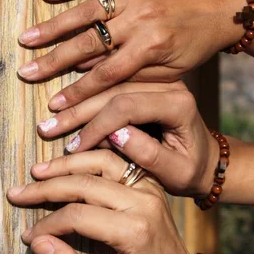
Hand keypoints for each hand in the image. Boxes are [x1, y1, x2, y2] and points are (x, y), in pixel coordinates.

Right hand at [7, 150, 195, 253]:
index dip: (48, 225)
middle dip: (47, 187)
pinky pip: (116, 161)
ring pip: (101, 161)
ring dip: (66, 164)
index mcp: (135, 231)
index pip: (78, 216)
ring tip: (37, 171)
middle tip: (18, 193)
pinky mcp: (148, 183)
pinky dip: (89, 156)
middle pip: (86, 184)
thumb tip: (37, 244)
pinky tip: (67, 160)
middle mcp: (144, 203)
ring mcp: (148, 188)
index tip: (29, 236)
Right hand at [17, 0, 244, 109]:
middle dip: (54, 61)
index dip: (77, 92)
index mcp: (151, 46)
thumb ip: (133, 75)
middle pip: (88, 44)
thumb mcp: (172, 71)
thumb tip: (92, 79)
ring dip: (53, 27)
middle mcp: (140, 18)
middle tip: (26, 73)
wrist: (222, 6)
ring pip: (85, 12)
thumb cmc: (196, 44)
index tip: (54, 105)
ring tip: (26, 39)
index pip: (105, 75)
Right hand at [35, 80, 218, 196]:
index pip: (127, 106)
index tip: (74, 147)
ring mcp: (155, 81)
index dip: (96, 126)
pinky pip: (109, 86)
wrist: (206, 160)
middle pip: (113, 90)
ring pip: (107, 85)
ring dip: (76, 102)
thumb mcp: (177, 172)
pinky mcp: (144, 84)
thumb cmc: (192, 172)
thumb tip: (114, 135)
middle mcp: (168, 84)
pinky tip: (62, 107)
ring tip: (48, 118)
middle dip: (77, 111)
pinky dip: (85, 98)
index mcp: (179, 104)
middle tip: (47, 128)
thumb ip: (149, 154)